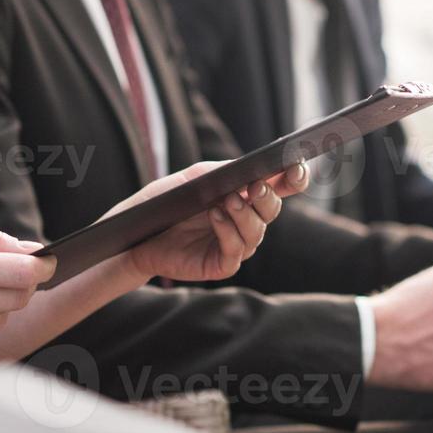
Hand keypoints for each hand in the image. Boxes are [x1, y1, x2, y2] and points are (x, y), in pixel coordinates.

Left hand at [116, 161, 308, 283]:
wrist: (136, 232)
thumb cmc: (166, 203)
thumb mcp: (194, 179)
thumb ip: (223, 172)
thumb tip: (252, 170)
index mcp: (244, 196)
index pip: (279, 187)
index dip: (293, 178)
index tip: (296, 167)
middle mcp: (245, 222)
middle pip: (272, 209)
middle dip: (267, 197)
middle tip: (254, 186)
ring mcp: (235, 245)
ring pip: (256, 232)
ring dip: (245, 214)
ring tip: (228, 200)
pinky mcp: (220, 264)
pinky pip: (235, 251)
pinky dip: (228, 231)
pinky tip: (216, 216)